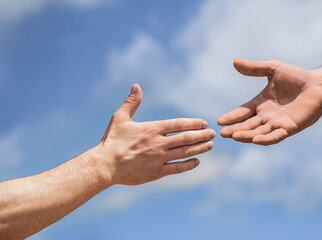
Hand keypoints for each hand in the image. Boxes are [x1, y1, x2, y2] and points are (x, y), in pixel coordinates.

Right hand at [97, 84, 215, 184]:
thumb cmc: (111, 141)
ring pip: (184, 153)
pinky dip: (188, 165)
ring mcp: (158, 159)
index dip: (193, 123)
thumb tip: (136, 86)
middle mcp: (158, 143)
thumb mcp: (120, 118)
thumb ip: (131, 103)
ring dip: (199, 148)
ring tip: (210, 145)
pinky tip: (197, 161)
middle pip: (186, 138)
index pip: (178, 124)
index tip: (204, 122)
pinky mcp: (156, 172)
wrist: (104, 165)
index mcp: (152, 129)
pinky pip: (177, 169)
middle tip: (213, 133)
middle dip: (201, 135)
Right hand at [217, 59, 321, 144]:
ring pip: (258, 132)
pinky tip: (256, 140)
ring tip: (234, 136)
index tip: (219, 121)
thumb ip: (254, 68)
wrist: (319, 85)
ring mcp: (277, 123)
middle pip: (247, 125)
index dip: (231, 117)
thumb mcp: (272, 69)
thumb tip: (235, 62)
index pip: (242, 112)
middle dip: (235, 130)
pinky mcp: (290, 128)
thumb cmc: (296, 76)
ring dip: (246, 135)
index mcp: (260, 103)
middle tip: (222, 133)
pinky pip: (276, 136)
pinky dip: (266, 139)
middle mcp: (266, 116)